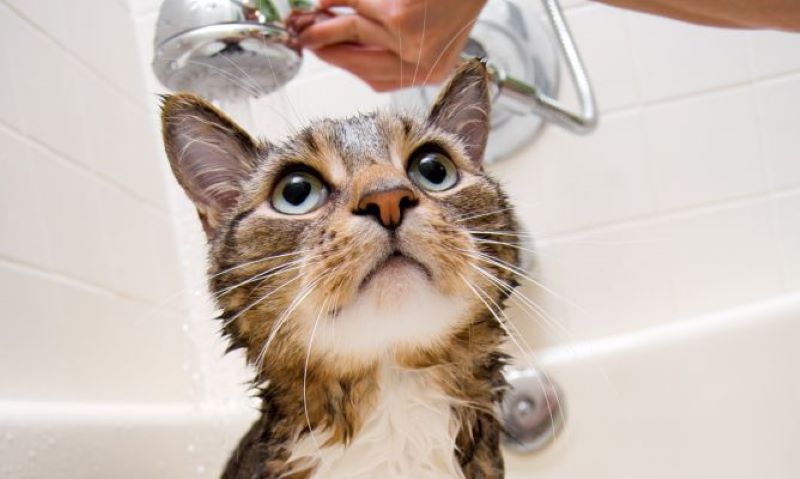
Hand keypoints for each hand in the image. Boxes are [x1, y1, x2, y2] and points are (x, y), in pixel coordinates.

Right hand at [293, 0, 486, 91]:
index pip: (373, 78)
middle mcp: (420, 64)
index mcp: (428, 71)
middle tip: (302, 34)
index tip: (319, 52)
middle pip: (357, 60)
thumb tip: (339, 42)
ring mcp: (410, 43)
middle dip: (324, 45)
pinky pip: (356, 3)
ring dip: (324, 21)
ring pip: (352, 28)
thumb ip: (391, 42)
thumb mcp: (429, 28)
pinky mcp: (399, 19)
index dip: (342, 63)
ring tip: (306, 15)